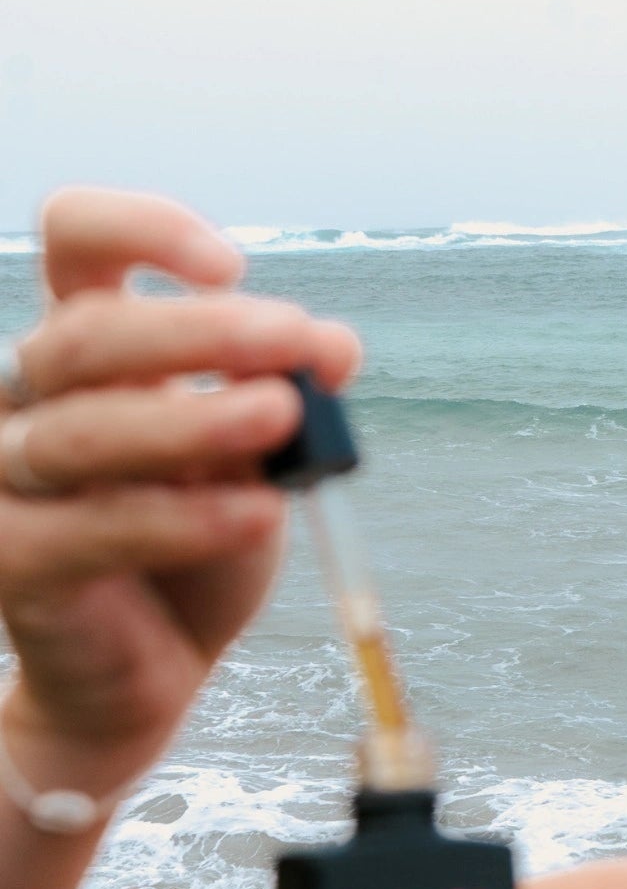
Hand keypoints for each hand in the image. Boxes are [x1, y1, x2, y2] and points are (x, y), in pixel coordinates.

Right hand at [0, 189, 359, 794]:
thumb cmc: (201, 534)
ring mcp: (6, 475)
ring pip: (84, 430)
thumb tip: (333, 345)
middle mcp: (26, 394)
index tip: (231, 264)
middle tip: (296, 338)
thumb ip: (286, 392)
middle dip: (200, 332)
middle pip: (87, 334)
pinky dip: (184, 518)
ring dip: (194, 419)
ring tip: (285, 419)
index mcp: (85, 341)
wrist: (157, 660)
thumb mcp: (259, 452)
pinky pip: (92, 527)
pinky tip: (258, 514)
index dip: (141, 227)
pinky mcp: (12, 559)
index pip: (74, 236)